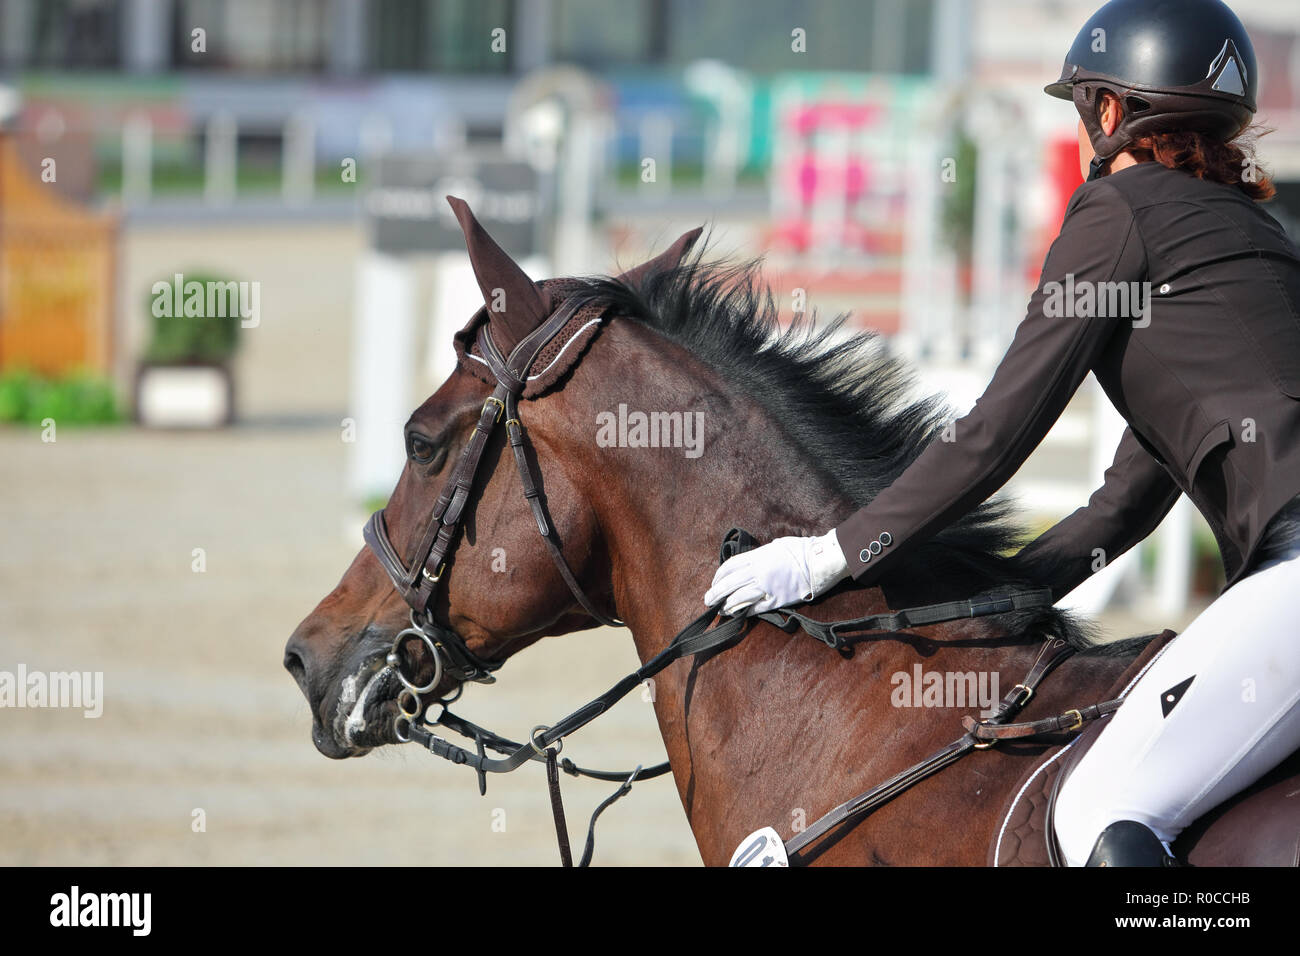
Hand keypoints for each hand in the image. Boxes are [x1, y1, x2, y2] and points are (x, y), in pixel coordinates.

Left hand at [704, 530, 849, 616]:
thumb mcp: (775, 546)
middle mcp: (759, 572)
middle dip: (716, 593)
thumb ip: (761, 555)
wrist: (820, 560)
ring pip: (739, 598)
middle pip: (730, 584)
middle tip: (708, 601)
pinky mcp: (778, 600)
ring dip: (728, 606)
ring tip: (721, 610)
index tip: (715, 583)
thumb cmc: (801, 550)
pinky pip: (756, 608)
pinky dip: (745, 612)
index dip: (719, 576)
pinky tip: (739, 614)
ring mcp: (767, 587)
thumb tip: (751, 563)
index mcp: (757, 557)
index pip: (730, 567)